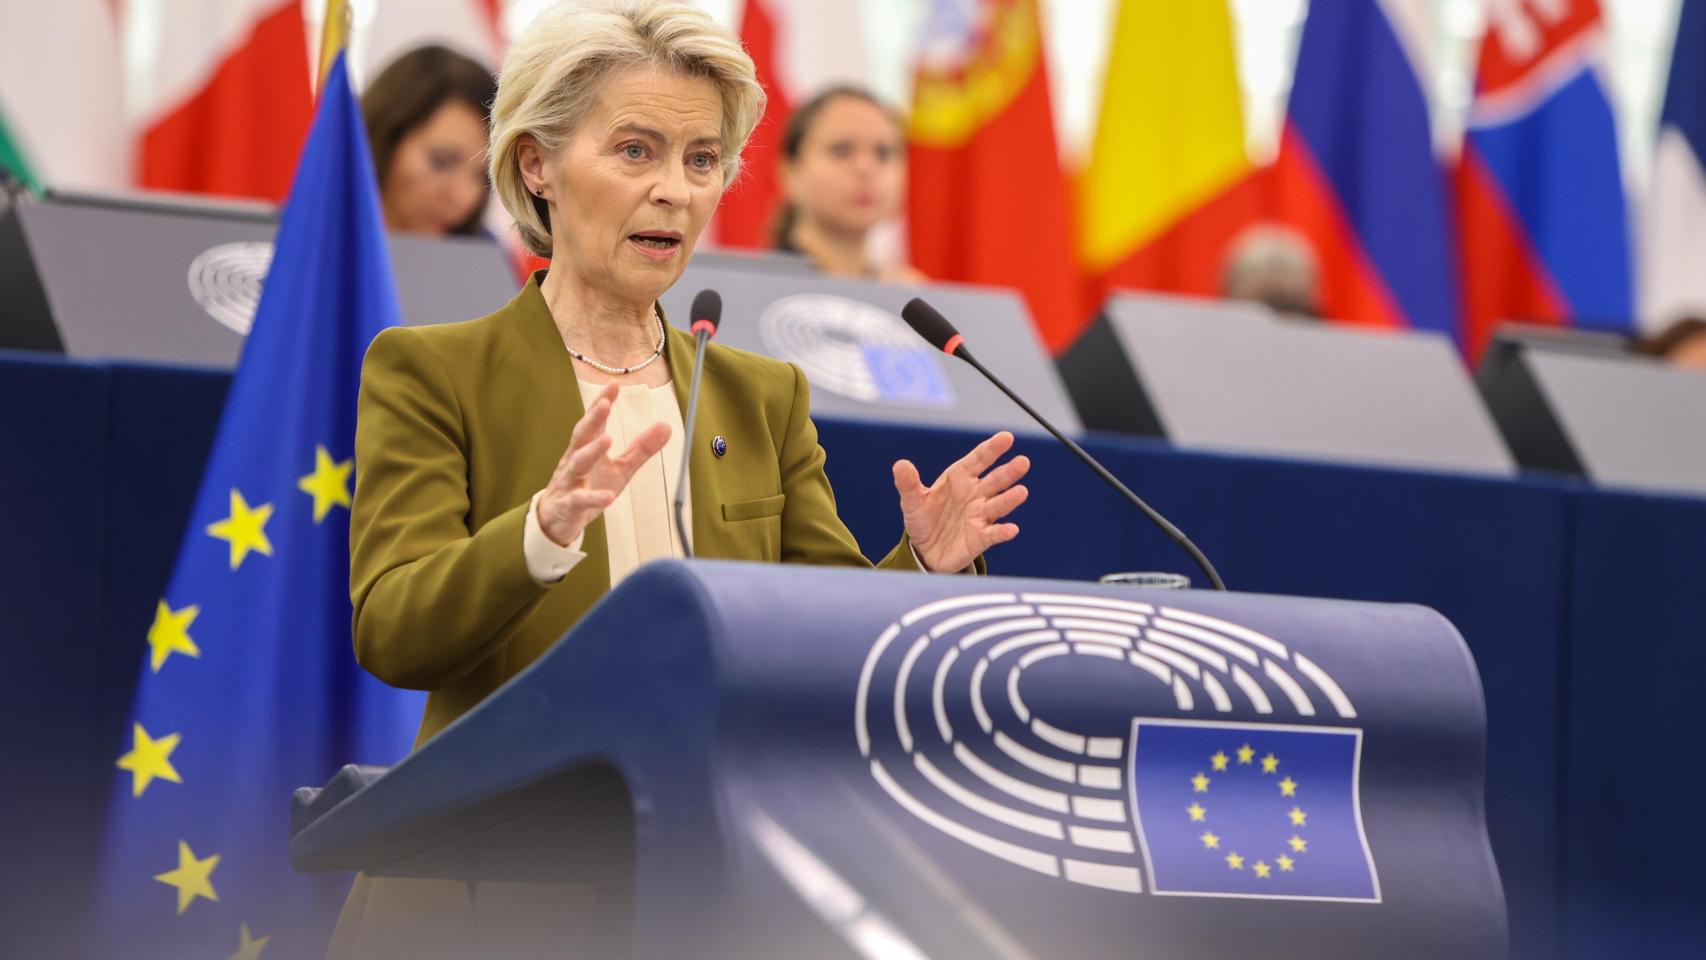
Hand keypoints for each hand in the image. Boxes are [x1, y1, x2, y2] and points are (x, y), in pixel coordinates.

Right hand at [537, 383, 670, 546]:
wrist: (557, 519)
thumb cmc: (589, 486)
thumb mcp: (620, 468)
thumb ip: (641, 448)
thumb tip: (666, 425)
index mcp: (586, 447)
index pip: (594, 422)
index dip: (602, 403)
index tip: (614, 385)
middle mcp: (574, 460)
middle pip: (582, 436)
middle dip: (593, 419)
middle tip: (606, 403)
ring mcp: (569, 482)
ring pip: (577, 464)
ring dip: (592, 451)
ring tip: (607, 439)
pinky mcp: (568, 505)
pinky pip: (580, 500)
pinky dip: (593, 498)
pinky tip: (608, 496)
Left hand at [893, 431, 1029, 572]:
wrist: (925, 550)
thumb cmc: (923, 519)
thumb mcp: (912, 501)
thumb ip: (908, 483)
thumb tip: (900, 465)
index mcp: (959, 478)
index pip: (979, 460)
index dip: (992, 449)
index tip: (1007, 437)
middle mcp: (975, 494)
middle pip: (995, 480)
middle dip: (1009, 472)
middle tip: (1023, 462)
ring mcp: (980, 516)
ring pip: (998, 505)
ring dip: (1009, 499)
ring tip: (1021, 492)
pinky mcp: (980, 538)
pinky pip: (993, 534)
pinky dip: (1002, 532)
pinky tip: (1011, 529)